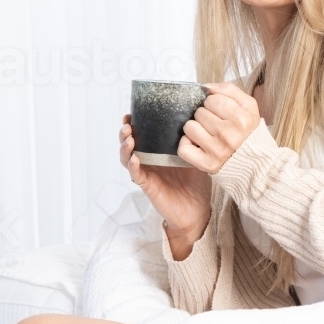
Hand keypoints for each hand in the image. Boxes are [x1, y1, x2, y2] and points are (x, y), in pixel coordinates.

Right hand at [120, 116, 211, 260]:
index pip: (143, 133)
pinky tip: (135, 159)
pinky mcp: (147, 185)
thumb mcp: (197, 157)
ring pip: (127, 157)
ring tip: (129, 138)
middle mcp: (150, 160)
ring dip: (125, 147)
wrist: (197, 211)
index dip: (136, 122)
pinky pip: (136, 175)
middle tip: (127, 123)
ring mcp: (147, 172)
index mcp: (159, 151)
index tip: (134, 111)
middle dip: (125, 131)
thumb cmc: (197, 184)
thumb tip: (199, 121)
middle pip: (129, 143)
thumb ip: (194, 142)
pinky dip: (133, 166)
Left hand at [178, 82, 260, 173]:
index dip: (214, 103)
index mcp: (241, 120)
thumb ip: (230, 90)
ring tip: (207, 133)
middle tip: (215, 124)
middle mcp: (228, 136)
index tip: (221, 112)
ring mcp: (217, 151)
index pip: (212, 99)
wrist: (254, 161)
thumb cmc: (249, 132)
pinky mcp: (207, 164)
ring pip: (189, 127)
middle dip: (206, 115)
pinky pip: (184, 148)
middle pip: (200, 112)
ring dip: (195, 128)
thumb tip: (208, 87)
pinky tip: (197, 143)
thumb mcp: (249, 107)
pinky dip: (187, 144)